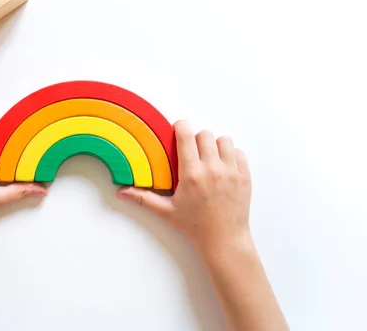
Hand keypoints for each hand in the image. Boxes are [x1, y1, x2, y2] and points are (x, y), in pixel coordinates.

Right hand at [118, 120, 251, 254]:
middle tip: (192, 151)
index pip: (186, 135)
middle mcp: (213, 170)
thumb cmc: (195, 226)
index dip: (181, 126)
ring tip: (209, 158)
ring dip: (215, 145)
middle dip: (197, 138)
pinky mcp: (245, 177)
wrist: (224, 240)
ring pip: (224, 140)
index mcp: (192, 174)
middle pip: (205, 134)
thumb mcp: (167, 211)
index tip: (178, 130)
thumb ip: (143, 198)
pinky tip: (223, 167)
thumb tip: (121, 193)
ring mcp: (232, 172)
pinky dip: (232, 156)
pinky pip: (239, 153)